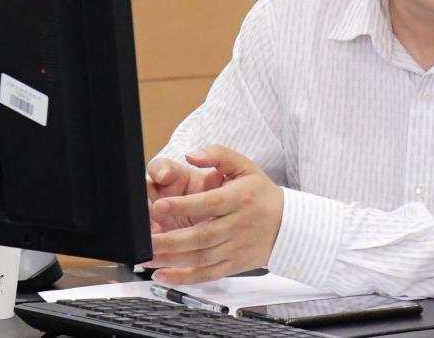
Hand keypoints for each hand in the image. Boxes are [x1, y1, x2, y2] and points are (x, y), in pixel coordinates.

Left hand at [146, 144, 283, 283]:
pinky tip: (163, 275)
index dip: (184, 206)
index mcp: (240, 198)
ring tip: (146, 258)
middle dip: (170, 240)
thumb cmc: (261, 194)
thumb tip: (190, 155)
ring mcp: (237, 247)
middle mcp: (239, 224)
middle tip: (145, 240)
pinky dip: (184, 278)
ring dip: (172, 260)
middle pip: (202, 235)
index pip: (209, 203)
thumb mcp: (245, 166)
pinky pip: (207, 274)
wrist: (288, 225)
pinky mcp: (235, 264)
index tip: (159, 206)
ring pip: (201, 257)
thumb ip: (217, 155)